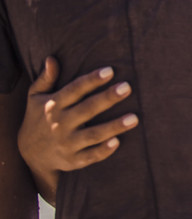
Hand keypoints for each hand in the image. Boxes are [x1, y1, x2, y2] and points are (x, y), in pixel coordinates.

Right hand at [17, 57, 138, 203]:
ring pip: (92, 135)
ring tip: (135, 118)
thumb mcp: (35, 98)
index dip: (91, 80)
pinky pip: (89, 156)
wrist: (29, 154)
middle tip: (127, 87)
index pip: (74, 90)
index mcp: (54, 105)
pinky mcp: (72, 160)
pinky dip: (102, 151)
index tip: (110, 70)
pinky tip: (117, 142)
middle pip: (87, 110)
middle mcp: (60, 124)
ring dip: (113, 127)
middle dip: (107, 99)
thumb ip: (45, 79)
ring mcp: (66, 143)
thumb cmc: (39, 118)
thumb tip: (51, 58)